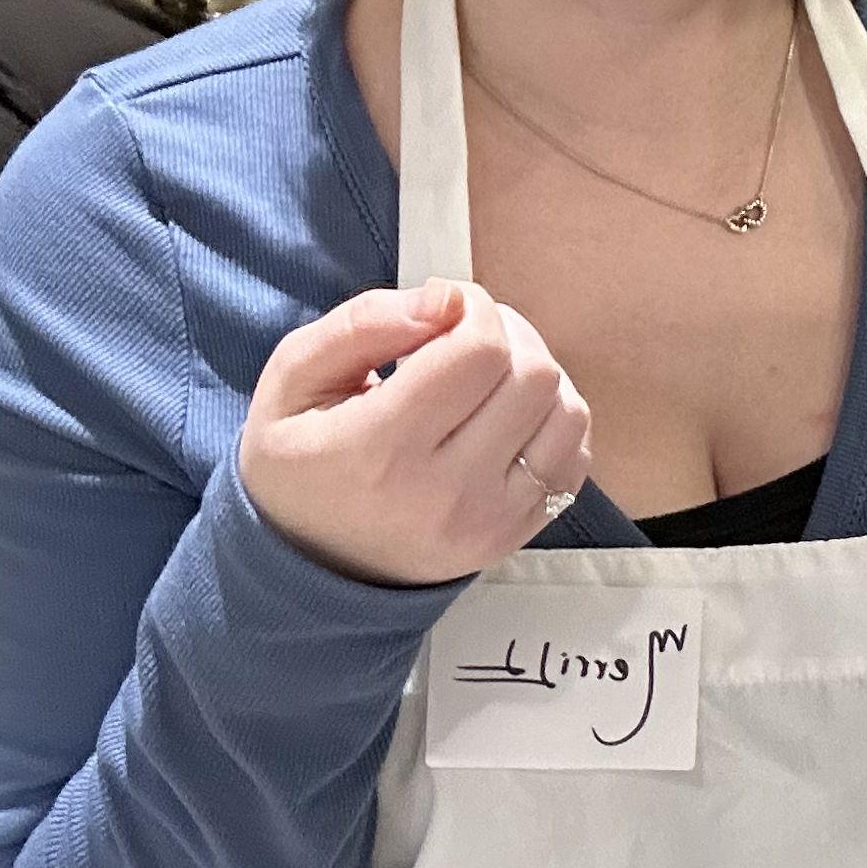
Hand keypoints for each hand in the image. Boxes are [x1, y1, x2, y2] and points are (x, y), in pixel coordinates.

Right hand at [235, 278, 595, 589]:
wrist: (311, 567)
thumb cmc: (300, 462)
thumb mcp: (293, 380)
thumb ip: (362, 324)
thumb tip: (446, 300)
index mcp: (381, 449)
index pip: (479, 351)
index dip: (472, 309)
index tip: (443, 312)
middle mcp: (444, 493)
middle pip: (533, 376)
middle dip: (507, 334)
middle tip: (466, 337)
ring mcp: (488, 522)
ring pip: (567, 414)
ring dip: (536, 376)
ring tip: (489, 376)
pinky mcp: (514, 536)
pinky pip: (573, 459)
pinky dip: (552, 423)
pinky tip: (507, 417)